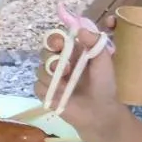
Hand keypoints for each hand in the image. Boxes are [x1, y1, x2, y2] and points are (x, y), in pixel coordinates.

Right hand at [34, 20, 122, 134]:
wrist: (99, 112)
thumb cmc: (103, 84)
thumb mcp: (104, 61)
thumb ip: (95, 43)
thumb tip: (80, 30)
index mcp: (71, 52)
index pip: (55, 39)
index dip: (54, 39)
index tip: (61, 44)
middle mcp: (58, 62)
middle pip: (43, 52)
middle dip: (51, 58)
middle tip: (65, 67)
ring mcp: (50, 78)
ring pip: (40, 70)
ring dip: (52, 76)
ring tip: (66, 84)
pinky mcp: (45, 93)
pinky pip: (38, 86)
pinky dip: (48, 89)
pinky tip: (61, 95)